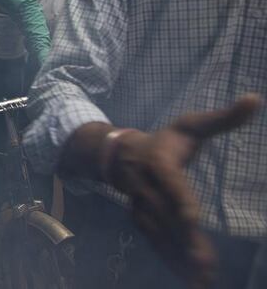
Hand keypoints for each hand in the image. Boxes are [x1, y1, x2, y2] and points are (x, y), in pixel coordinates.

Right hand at [107, 94, 261, 287]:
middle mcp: (145, 186)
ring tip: (201, 277)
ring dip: (178, 256)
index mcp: (159, 161)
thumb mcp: (190, 125)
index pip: (170, 182)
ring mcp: (140, 205)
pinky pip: (155, 242)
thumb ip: (223, 117)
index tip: (192, 218)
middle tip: (205, 263)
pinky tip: (189, 277)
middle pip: (165, 214)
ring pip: (158, 233)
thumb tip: (258, 99)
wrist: (118, 154)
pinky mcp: (140, 220)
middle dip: (184, 238)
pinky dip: (171, 260)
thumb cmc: (164, 140)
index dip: (179, 200)